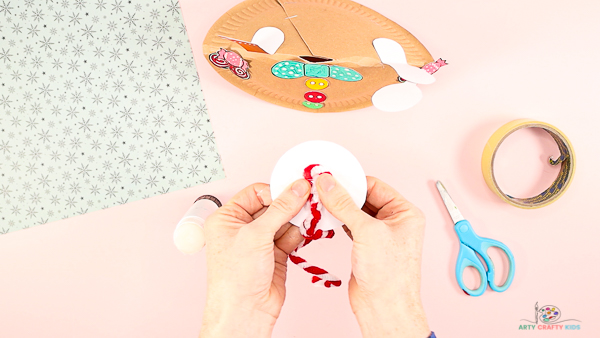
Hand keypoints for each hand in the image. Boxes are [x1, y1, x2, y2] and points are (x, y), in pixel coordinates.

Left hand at [199, 180, 310, 337]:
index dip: (275, 191)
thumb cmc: (234, 279)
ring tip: (309, 218)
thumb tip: (296, 189)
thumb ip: (280, 209)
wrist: (245, 312)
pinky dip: (300, 233)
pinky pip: (291, 236)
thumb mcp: (256, 236)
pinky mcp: (275, 254)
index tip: (295, 189)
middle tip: (308, 200)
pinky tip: (307, 231)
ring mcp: (259, 242)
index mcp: (227, 219)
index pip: (255, 193)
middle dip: (289, 205)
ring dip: (297, 219)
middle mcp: (242, 228)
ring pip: (284, 220)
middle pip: (272, 206)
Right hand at [316, 175, 429, 337]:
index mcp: (404, 213)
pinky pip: (350, 226)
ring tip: (320, 201)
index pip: (375, 186)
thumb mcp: (367, 232)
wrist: (383, 307)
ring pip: (355, 212)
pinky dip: (337, 220)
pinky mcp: (366, 246)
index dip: (352, 181)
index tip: (331, 176)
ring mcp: (380, 235)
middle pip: (364, 198)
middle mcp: (394, 222)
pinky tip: (325, 217)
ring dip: (338, 207)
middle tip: (321, 187)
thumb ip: (345, 205)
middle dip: (343, 194)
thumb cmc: (390, 275)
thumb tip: (330, 184)